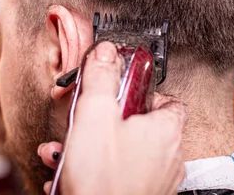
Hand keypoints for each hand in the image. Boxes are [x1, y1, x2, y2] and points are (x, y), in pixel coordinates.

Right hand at [38, 42, 186, 194]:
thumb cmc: (103, 179)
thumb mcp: (94, 115)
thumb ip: (101, 78)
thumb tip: (106, 52)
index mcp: (165, 131)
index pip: (169, 100)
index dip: (144, 92)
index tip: (121, 90)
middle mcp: (168, 157)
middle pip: (140, 126)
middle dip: (103, 121)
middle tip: (84, 120)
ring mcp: (156, 182)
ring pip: (123, 152)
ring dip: (91, 146)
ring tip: (64, 150)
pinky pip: (117, 176)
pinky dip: (95, 171)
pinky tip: (67, 174)